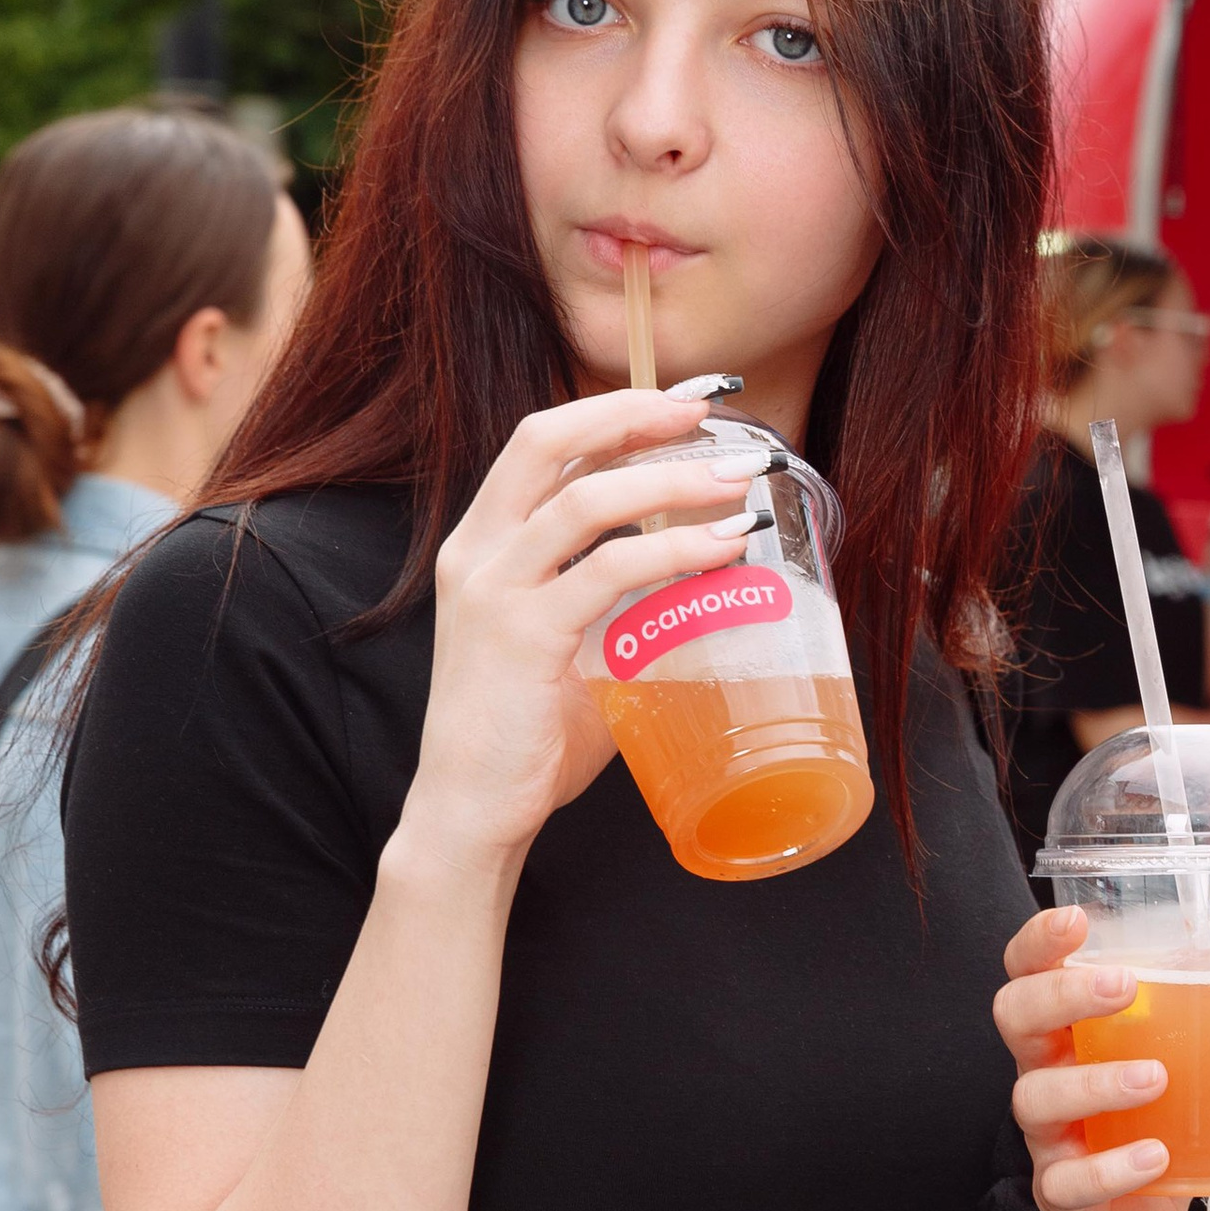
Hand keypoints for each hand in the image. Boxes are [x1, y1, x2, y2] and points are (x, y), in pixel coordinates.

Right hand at [401, 389, 758, 871]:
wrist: (472, 810)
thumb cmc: (528, 735)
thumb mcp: (572, 647)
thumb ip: (620, 607)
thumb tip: (707, 582)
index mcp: (483, 545)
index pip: (543, 445)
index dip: (613, 408)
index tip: (685, 400)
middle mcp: (478, 553)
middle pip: (548, 440)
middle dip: (633, 414)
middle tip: (709, 415)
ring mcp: (494, 591)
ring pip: (587, 500)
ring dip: (672, 482)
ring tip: (737, 486)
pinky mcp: (522, 636)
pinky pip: (608, 570)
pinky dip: (673, 551)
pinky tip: (722, 548)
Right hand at [994, 903, 1209, 1210]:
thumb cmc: (1160, 1122)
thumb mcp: (1205, 1068)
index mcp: (1073, 1028)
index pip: (1029, 970)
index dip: (1039, 942)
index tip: (1076, 920)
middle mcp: (1047, 1071)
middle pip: (1016, 1016)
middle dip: (1061, 995)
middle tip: (1123, 987)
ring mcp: (1048, 1134)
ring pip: (1038, 1097)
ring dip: (1096, 1082)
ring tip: (1157, 1078)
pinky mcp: (1063, 1192)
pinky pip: (1070, 1180)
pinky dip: (1112, 1168)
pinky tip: (1156, 1157)